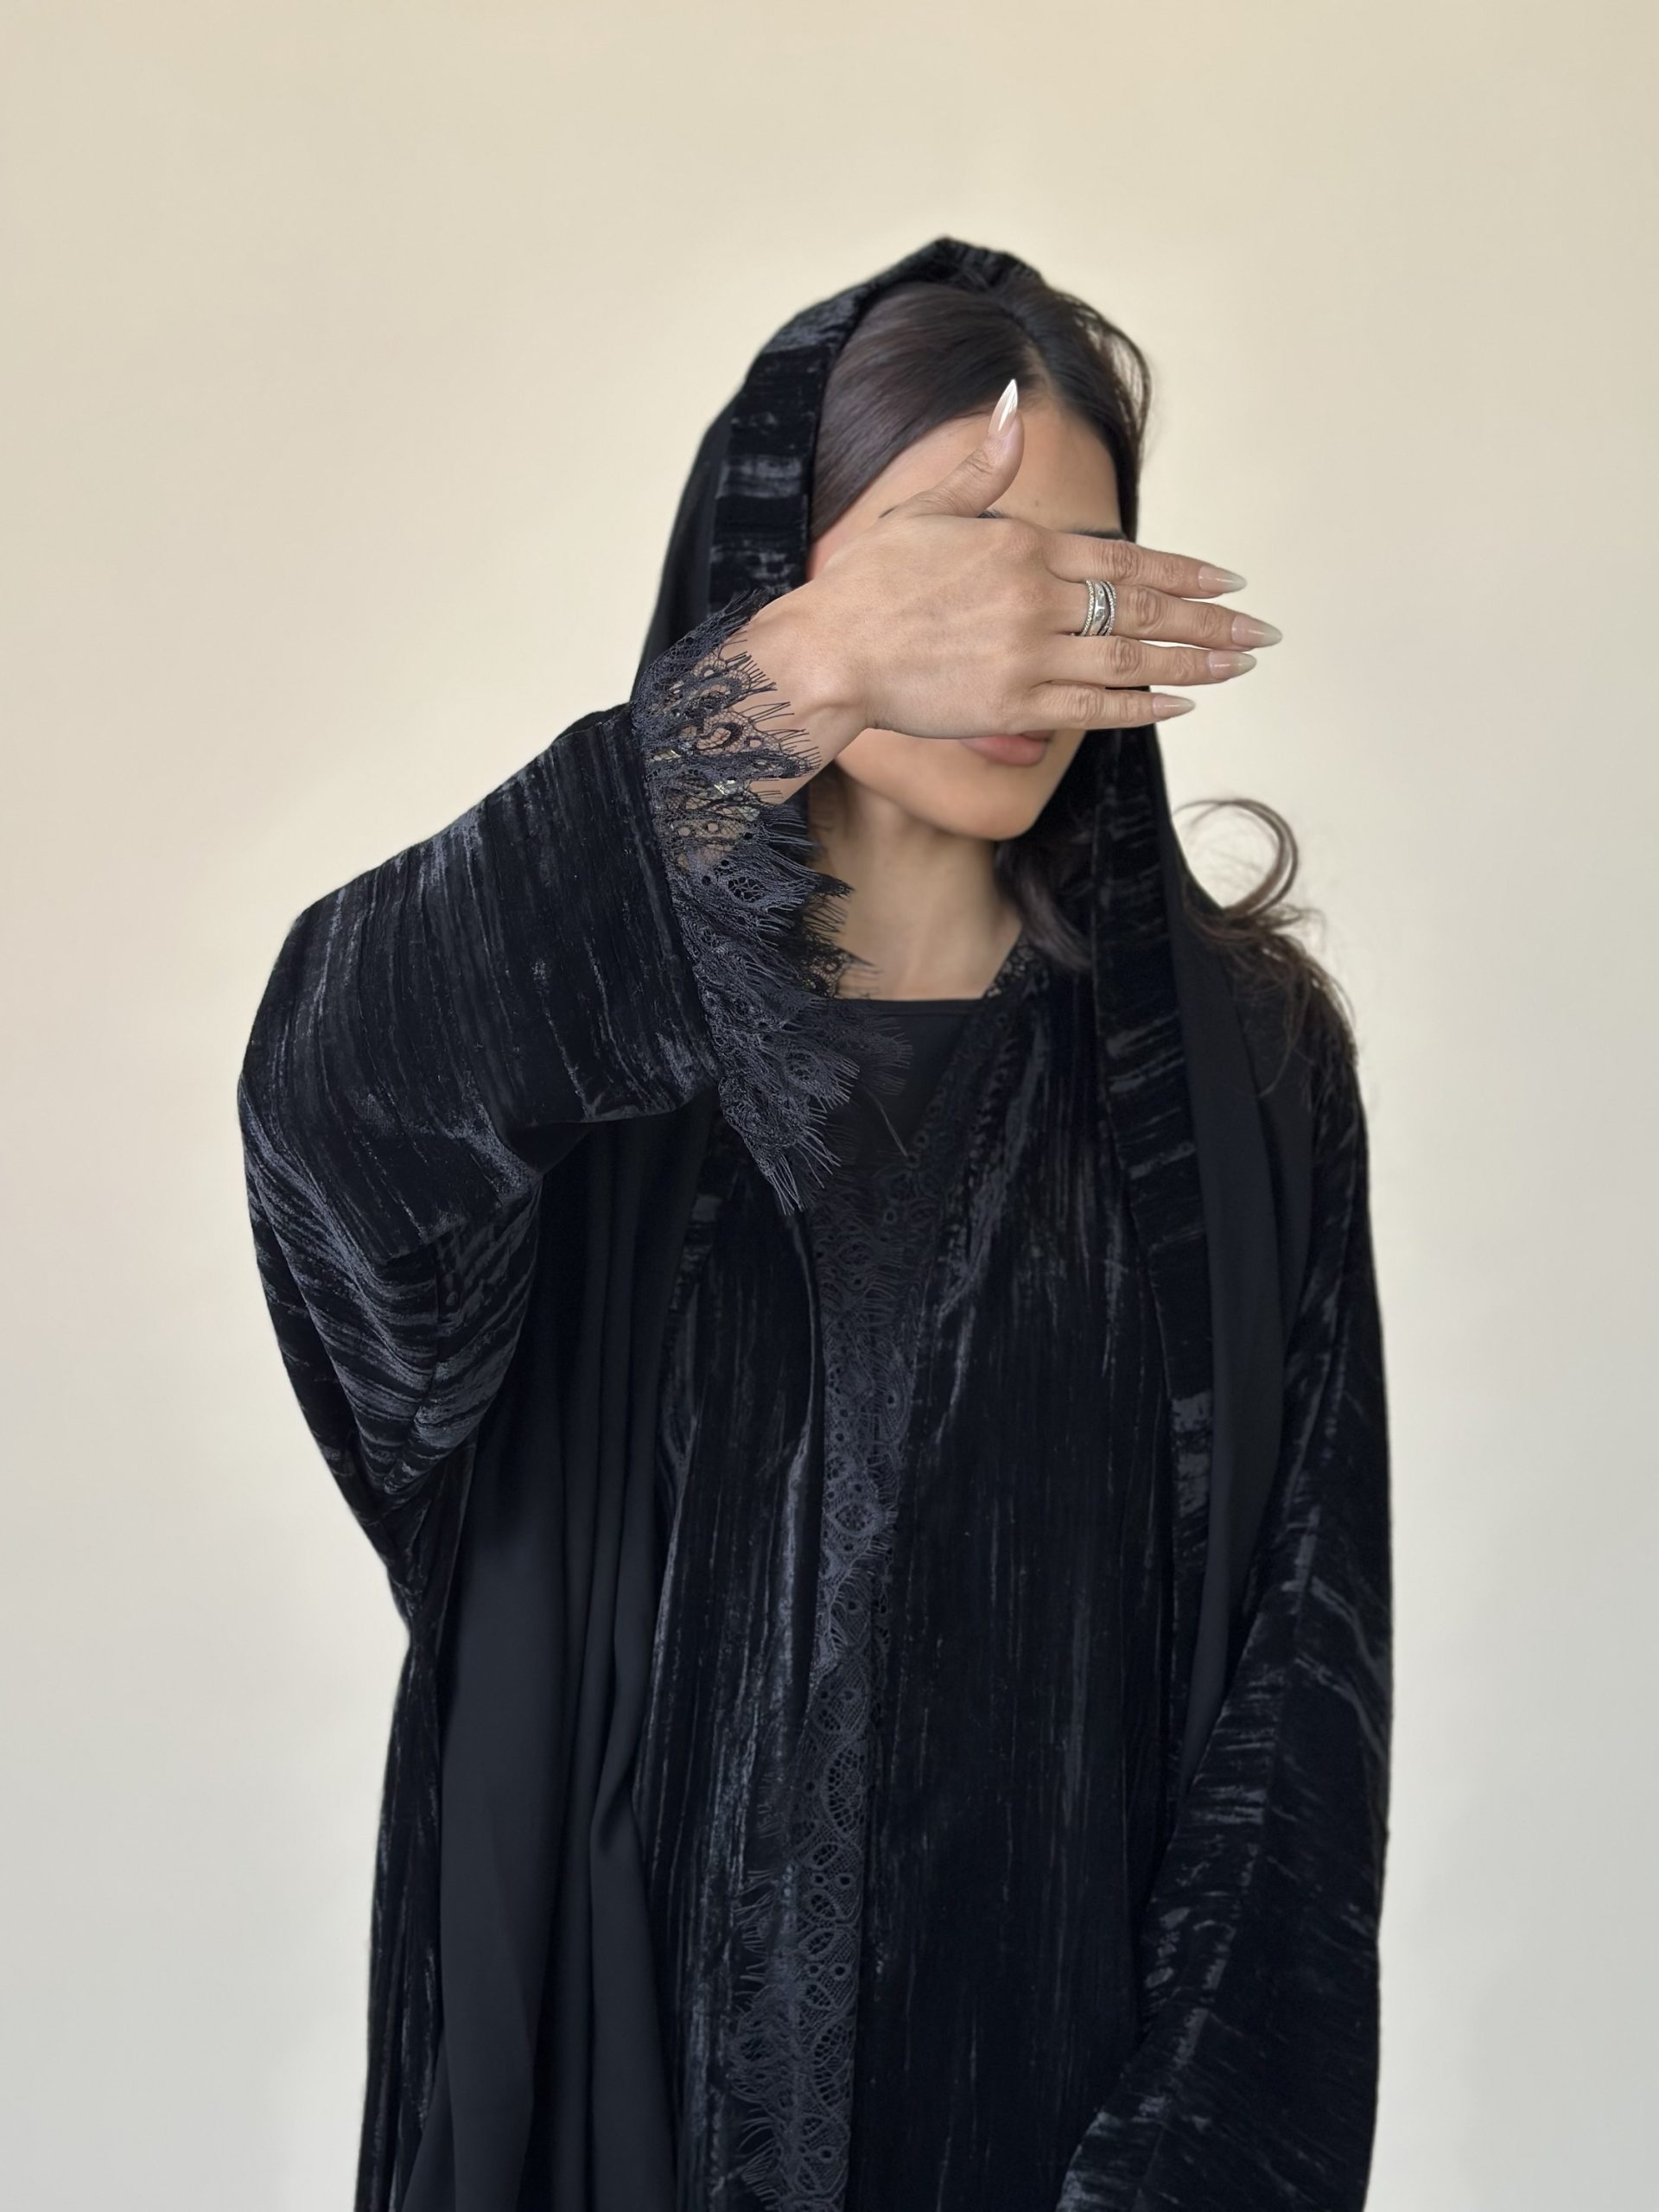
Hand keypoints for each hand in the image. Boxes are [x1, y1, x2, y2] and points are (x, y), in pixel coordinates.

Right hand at [733, 384, 1277, 783]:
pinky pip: (1095, 708)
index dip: (1184, 571)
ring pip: (1131, 660)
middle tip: (1262, 629)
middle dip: (1211, 619)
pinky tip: (1182, 700)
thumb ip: (984, 465)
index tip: (1229, 579)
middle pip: (1142, 610)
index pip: (1125, 559)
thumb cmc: (865, 584)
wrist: (826, 653)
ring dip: (1196, 661)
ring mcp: (1028, 657)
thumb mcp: (926, 509)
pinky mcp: (1013, 707)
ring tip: (1240, 663)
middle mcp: (1035, 599)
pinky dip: (1142, 704)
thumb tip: (1015, 404)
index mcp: (1021, 545)